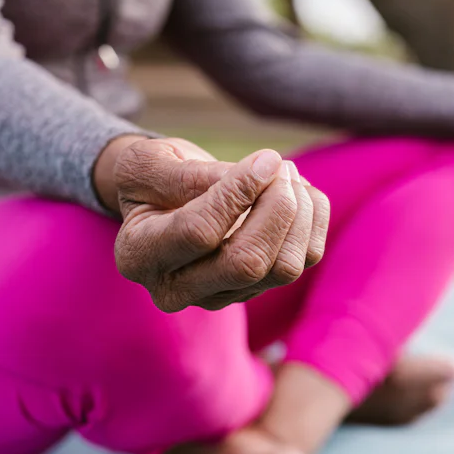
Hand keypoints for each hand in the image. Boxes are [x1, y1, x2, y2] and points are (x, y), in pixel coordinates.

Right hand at [97, 136, 330, 312]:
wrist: (163, 200)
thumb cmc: (152, 178)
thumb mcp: (149, 163)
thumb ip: (190, 174)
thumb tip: (260, 174)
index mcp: (140, 255)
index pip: (199, 233)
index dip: (238, 193)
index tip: (265, 158)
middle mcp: (178, 289)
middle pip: (247, 264)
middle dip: (277, 209)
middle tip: (279, 165)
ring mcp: (222, 294)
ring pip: (284, 268)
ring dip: (299, 212)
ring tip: (285, 171)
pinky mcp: (258, 287)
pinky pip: (305, 259)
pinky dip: (313, 218)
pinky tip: (297, 190)